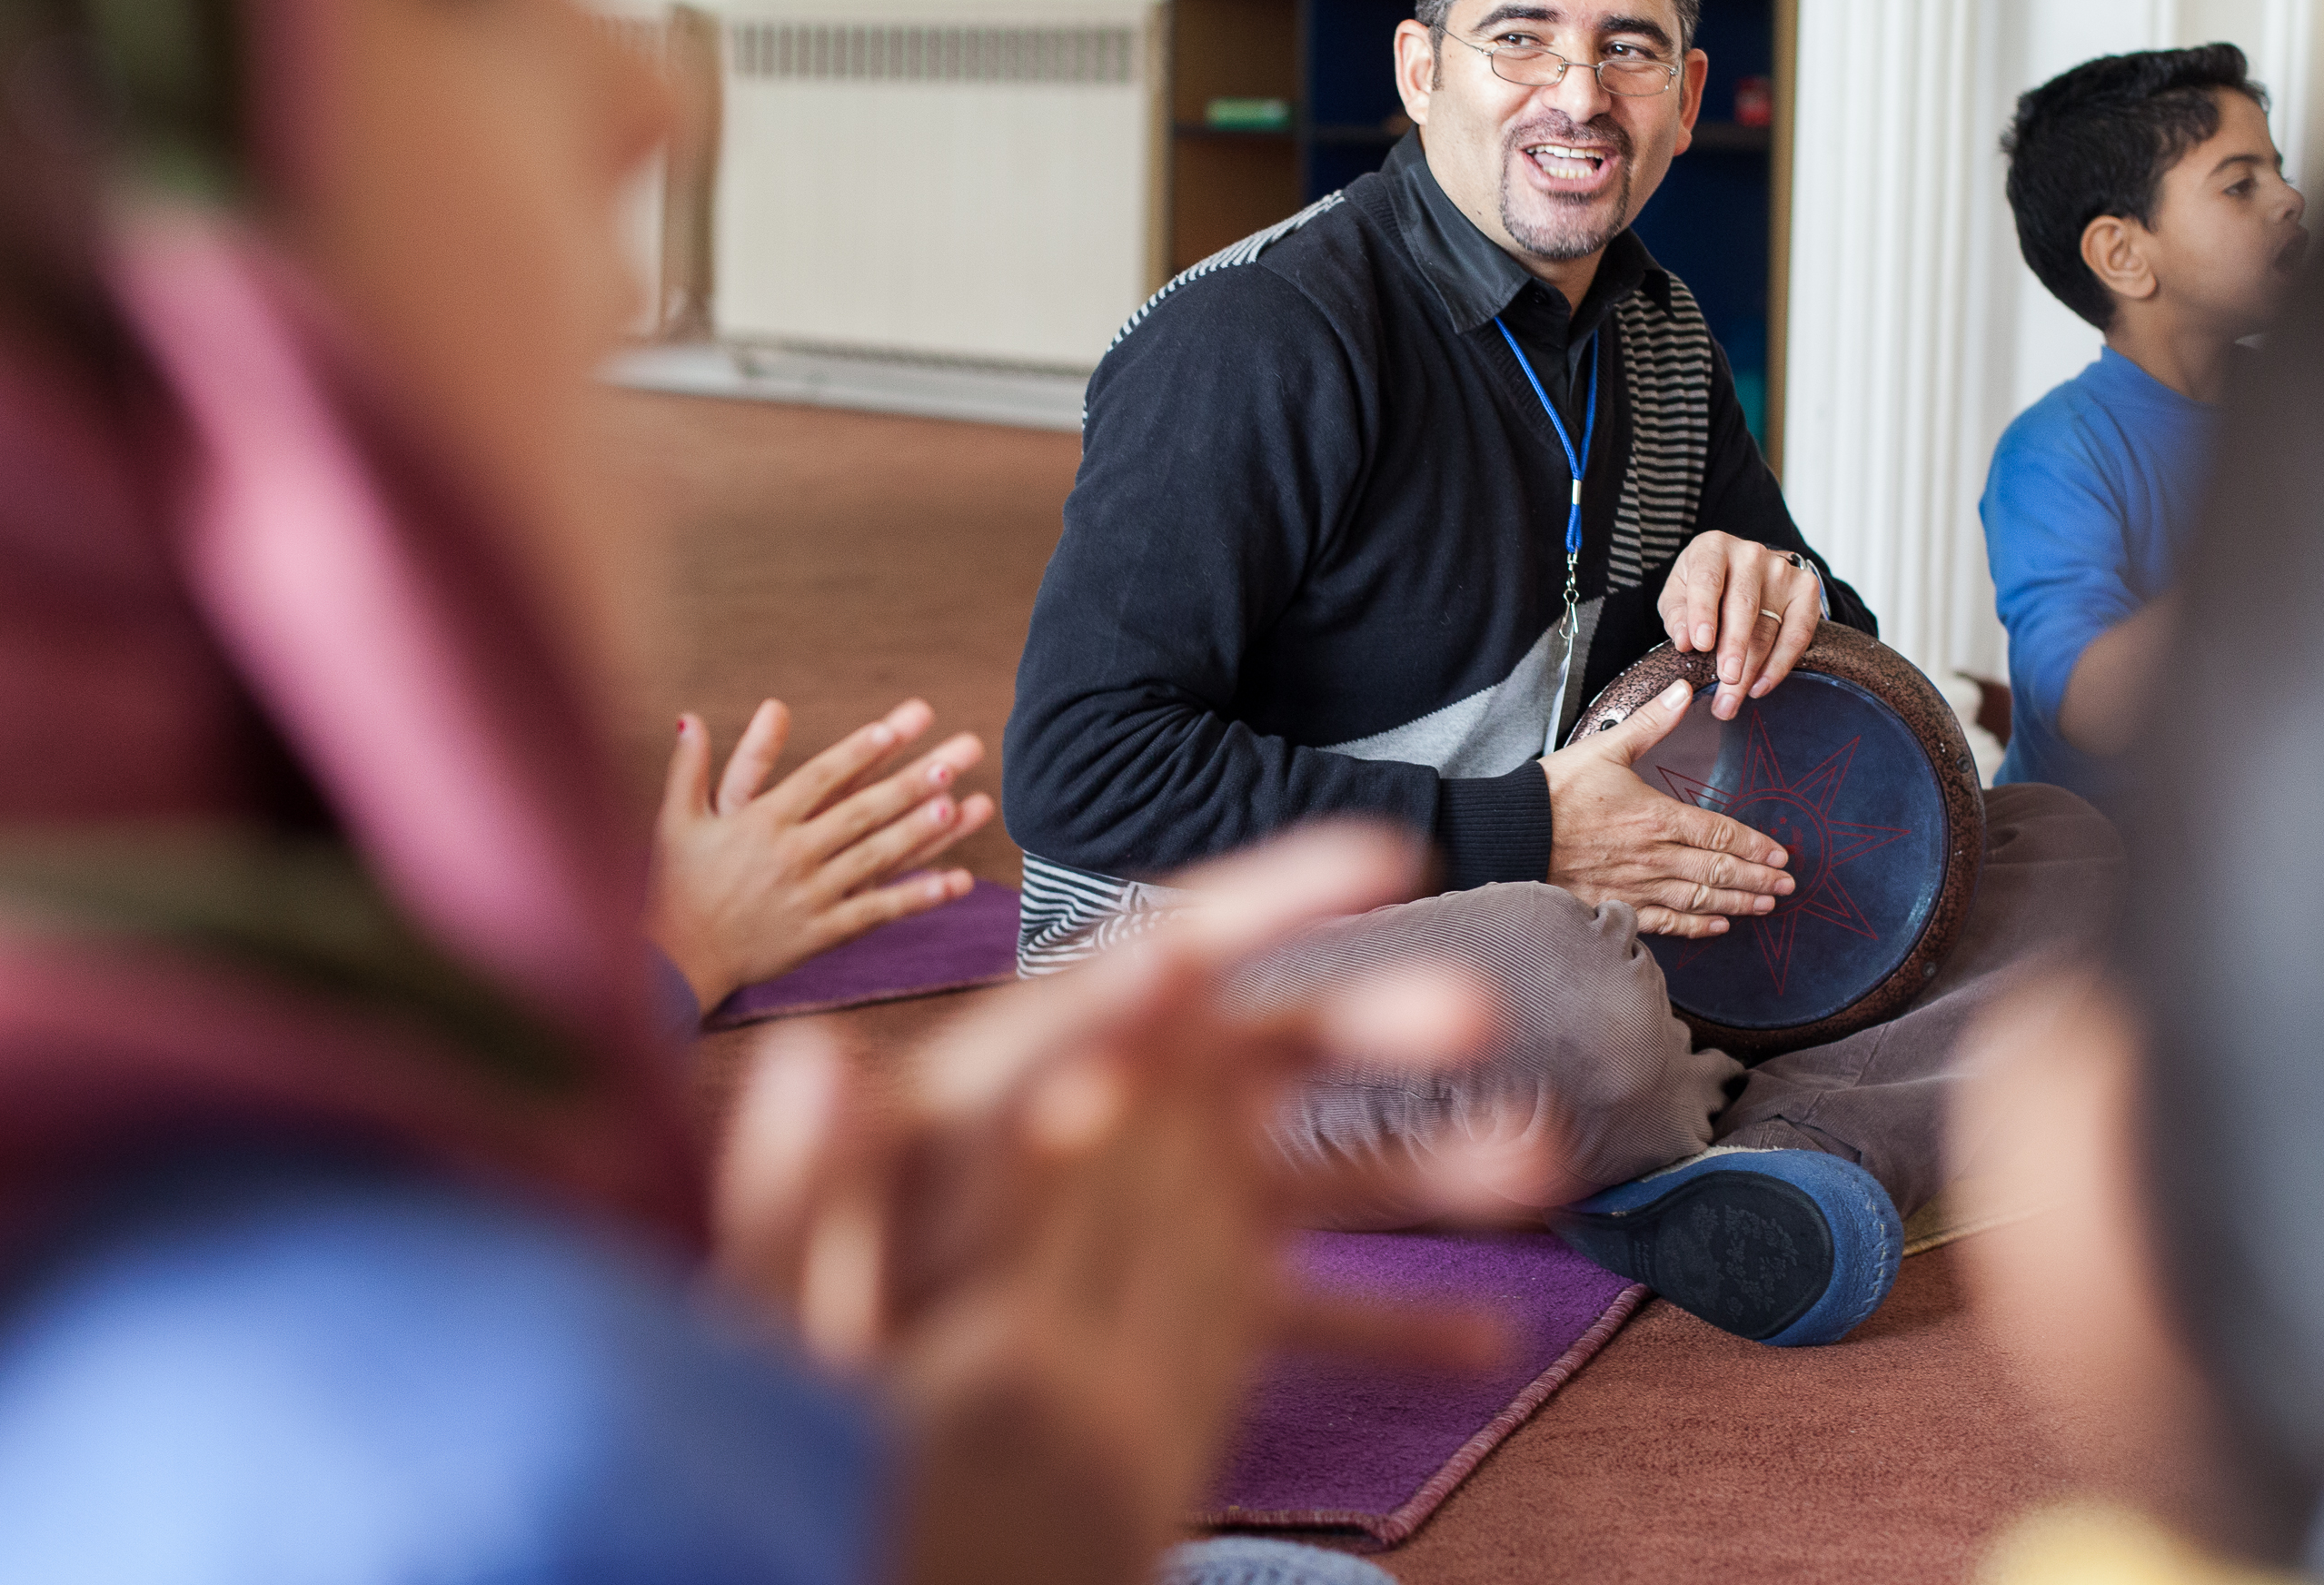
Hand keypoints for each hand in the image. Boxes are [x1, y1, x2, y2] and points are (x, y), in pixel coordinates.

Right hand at [648, 698, 994, 1012]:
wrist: (675, 960)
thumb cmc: (676, 885)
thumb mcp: (677, 820)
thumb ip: (688, 767)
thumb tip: (687, 717)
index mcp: (761, 821)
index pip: (819, 777)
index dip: (859, 751)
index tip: (894, 727)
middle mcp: (790, 854)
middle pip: (860, 811)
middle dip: (908, 782)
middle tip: (952, 756)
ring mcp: (810, 895)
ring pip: (875, 857)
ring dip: (920, 831)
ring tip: (960, 804)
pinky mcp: (821, 932)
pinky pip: (877, 911)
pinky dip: (918, 897)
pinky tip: (957, 882)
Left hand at [715, 824, 1540, 1584]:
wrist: (835, 1468)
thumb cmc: (790, 1348)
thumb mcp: (781, 1267)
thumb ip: (802, 1177)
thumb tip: (810, 1059)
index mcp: (1007, 1086)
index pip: (1139, 965)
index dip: (1262, 900)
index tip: (1384, 854)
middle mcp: (1104, 1127)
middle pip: (1244, 1052)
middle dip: (1368, 1023)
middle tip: (1482, 1016)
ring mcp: (1156, 1217)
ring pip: (1302, 1173)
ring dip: (1422, 1166)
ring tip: (1542, 1165)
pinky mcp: (1184, 1314)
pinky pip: (1299, 1310)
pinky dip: (1388, 1325)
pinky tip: (1486, 1348)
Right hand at [1538, 678, 1792, 937]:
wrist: (1511, 833)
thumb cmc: (1554, 792)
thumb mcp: (1605, 749)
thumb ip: (1651, 722)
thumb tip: (1685, 692)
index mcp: (1655, 817)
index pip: (1719, 833)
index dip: (1754, 845)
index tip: (1781, 853)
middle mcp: (1653, 857)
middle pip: (1718, 870)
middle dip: (1758, 878)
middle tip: (1788, 884)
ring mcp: (1636, 886)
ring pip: (1699, 898)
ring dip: (1737, 902)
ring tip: (1766, 904)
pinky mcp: (1615, 905)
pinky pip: (1665, 921)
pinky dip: (1695, 926)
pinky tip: (1718, 925)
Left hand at [1658, 531, 1824, 718]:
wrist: (1742, 571)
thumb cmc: (1704, 586)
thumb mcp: (1678, 593)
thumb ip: (1676, 615)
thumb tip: (1683, 640)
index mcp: (1712, 548)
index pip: (1708, 581)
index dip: (1704, 614)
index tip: (1701, 645)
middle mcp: (1750, 554)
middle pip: (1744, 608)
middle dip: (1734, 650)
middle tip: (1725, 683)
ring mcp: (1782, 570)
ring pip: (1769, 627)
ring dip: (1752, 669)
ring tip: (1733, 698)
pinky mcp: (1806, 589)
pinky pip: (1798, 633)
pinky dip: (1780, 664)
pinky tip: (1761, 685)